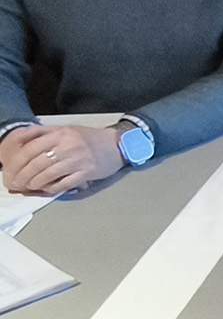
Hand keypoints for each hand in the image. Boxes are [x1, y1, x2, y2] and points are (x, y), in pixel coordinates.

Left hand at [0, 124, 124, 193]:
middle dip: (22, 176)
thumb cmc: (88, 138)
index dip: (16, 162)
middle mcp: (69, 145)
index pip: (30, 148)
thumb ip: (42, 133)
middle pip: (37, 163)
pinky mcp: (87, 173)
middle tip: (14, 183)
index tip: (9, 170)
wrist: (117, 145)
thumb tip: (18, 138)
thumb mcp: (65, 130)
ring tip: (27, 187)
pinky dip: (51, 188)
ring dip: (34, 183)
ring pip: (48, 175)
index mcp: (61, 133)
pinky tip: (46, 189)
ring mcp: (79, 160)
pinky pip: (63, 183)